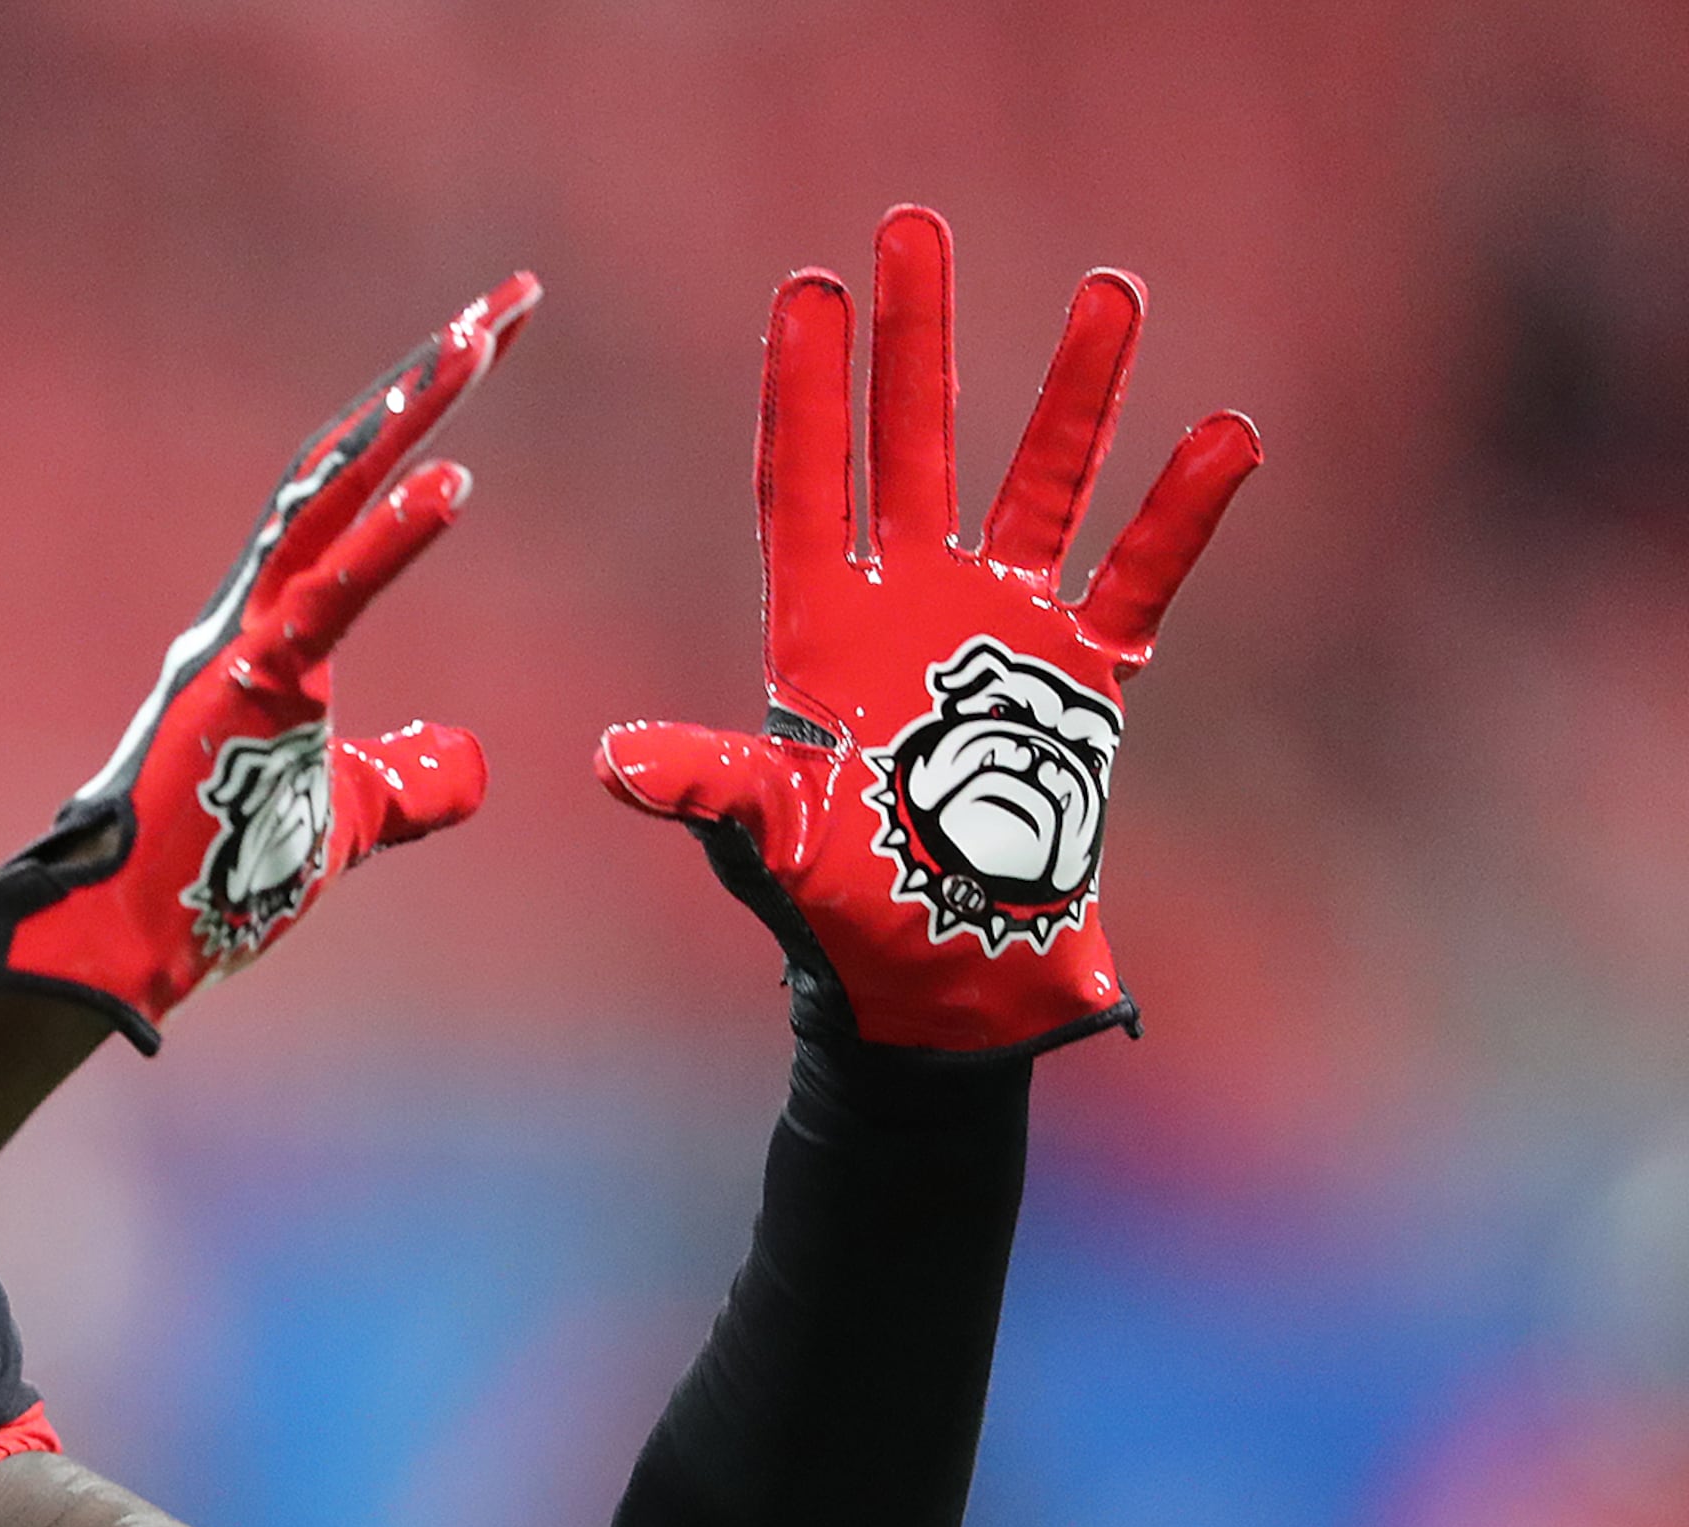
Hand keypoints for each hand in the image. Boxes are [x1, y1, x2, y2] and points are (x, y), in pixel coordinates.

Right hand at [0, 274, 534, 1050]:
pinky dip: (393, 535)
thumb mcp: (342, 824)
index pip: (354, 502)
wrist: (122, 947)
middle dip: (428, 379)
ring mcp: (239, 642)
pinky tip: (457, 477)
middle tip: (509, 298)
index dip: (419, 423)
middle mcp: (246, 614)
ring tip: (478, 338)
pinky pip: (331, 595)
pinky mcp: (246, 686)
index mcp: (268, 637)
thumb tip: (474, 763)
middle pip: (346, 465)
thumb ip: (404, 780)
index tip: (485, 346)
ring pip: (328, 498)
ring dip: (406, 416)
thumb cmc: (213, 888)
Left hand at [598, 206, 1259, 1057]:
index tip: (807, 289)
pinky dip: (1182, 513)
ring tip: (1109, 288)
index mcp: (818, 635)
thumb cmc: (833, 916)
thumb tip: (612, 762)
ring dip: (1074, 394)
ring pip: (1041, 485)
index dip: (806, 393)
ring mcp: (1000, 633)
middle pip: (914, 448)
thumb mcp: (765, 841)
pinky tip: (1228, 434)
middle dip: (916, 344)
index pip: (805, 486)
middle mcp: (908, 610)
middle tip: (913, 229)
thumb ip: (708, 786)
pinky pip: (1143, 576)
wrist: (939, 983)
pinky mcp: (1085, 679)